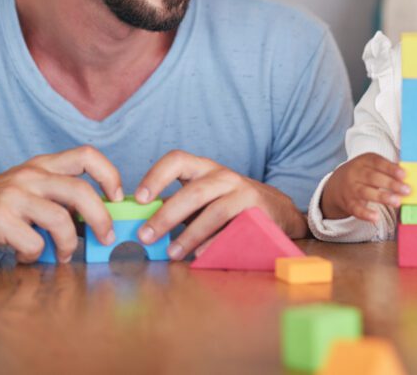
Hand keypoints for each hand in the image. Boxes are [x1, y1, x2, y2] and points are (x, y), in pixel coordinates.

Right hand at [0, 145, 122, 263]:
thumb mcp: (23, 190)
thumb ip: (54, 197)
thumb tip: (93, 219)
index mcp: (39, 166)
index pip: (86, 155)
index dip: (110, 174)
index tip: (118, 196)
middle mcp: (29, 176)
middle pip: (81, 191)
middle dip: (101, 218)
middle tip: (105, 238)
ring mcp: (13, 197)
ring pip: (61, 220)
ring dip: (69, 244)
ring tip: (62, 255)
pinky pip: (33, 242)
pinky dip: (36, 256)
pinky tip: (26, 257)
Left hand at [133, 149, 303, 260]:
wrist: (277, 211)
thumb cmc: (230, 205)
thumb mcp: (204, 198)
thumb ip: (177, 206)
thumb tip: (141, 224)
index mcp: (203, 169)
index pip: (177, 160)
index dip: (156, 176)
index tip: (139, 198)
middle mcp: (223, 176)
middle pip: (193, 192)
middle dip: (166, 215)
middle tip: (146, 236)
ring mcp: (242, 192)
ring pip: (213, 212)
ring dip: (189, 235)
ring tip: (171, 253)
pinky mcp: (257, 211)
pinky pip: (233, 229)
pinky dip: (214, 243)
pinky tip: (199, 255)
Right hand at [319, 153, 409, 223]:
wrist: (336, 185)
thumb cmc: (362, 174)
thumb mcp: (371, 165)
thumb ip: (387, 169)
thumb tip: (409, 176)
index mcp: (363, 161)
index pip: (377, 162)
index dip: (390, 168)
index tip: (404, 174)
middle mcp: (355, 173)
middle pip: (372, 177)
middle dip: (390, 183)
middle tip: (406, 190)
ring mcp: (351, 188)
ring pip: (365, 192)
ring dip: (382, 197)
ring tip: (397, 202)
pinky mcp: (348, 203)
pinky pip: (356, 209)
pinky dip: (365, 214)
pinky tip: (375, 218)